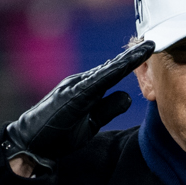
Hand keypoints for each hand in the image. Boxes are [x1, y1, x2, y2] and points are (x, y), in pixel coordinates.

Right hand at [0, 36, 154, 179]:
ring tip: (145, 49)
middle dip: (133, 55)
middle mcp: (81, 82)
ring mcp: (75, 87)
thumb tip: (128, 96)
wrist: (31, 143)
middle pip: (113, 66)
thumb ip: (108, 108)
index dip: (132, 61)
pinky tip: (122, 66)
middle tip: (154, 41)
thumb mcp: (91, 122)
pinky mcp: (71, 96)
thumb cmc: (59, 133)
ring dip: (126, 60)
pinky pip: (94, 83)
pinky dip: (109, 73)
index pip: (114, 72)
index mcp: (88, 88)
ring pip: (106, 70)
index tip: (150, 50)